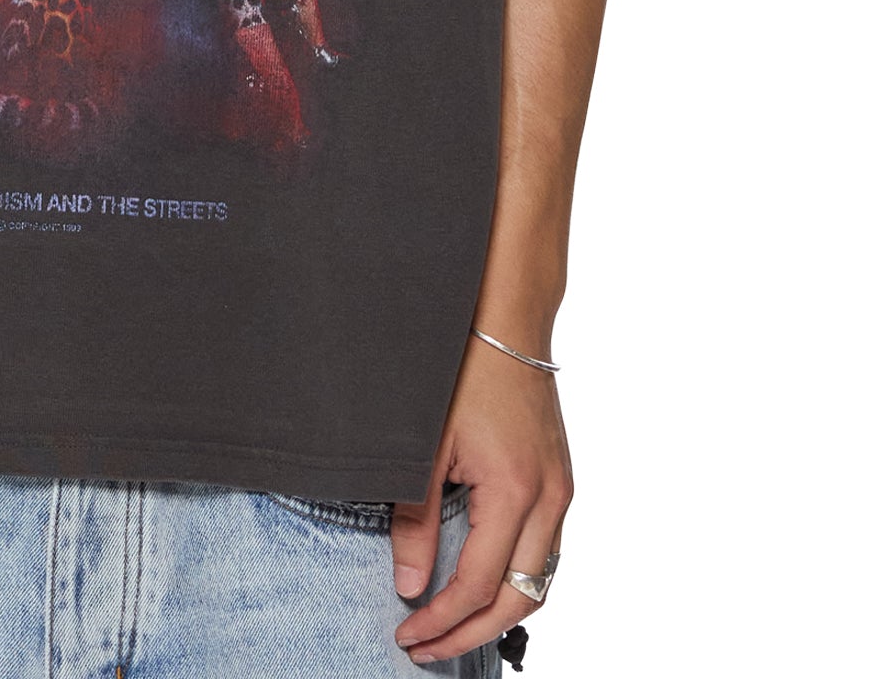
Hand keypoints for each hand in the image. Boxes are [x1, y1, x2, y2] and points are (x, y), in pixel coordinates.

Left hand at [390, 334, 571, 664]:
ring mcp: (561, 490)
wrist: (505, 321)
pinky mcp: (560, 480)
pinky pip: (546, 551)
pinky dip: (516, 579)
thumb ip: (415, 519)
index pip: (476, 583)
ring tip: (450, 626)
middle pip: (518, 598)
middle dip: (470, 632)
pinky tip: (481, 583)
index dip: (439, 618)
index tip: (406, 634)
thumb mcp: (424, 445)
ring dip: (497, 612)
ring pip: (540, 580)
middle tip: (426, 648)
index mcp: (516, 491)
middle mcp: (550, 499)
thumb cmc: (461, 371)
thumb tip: (408, 585)